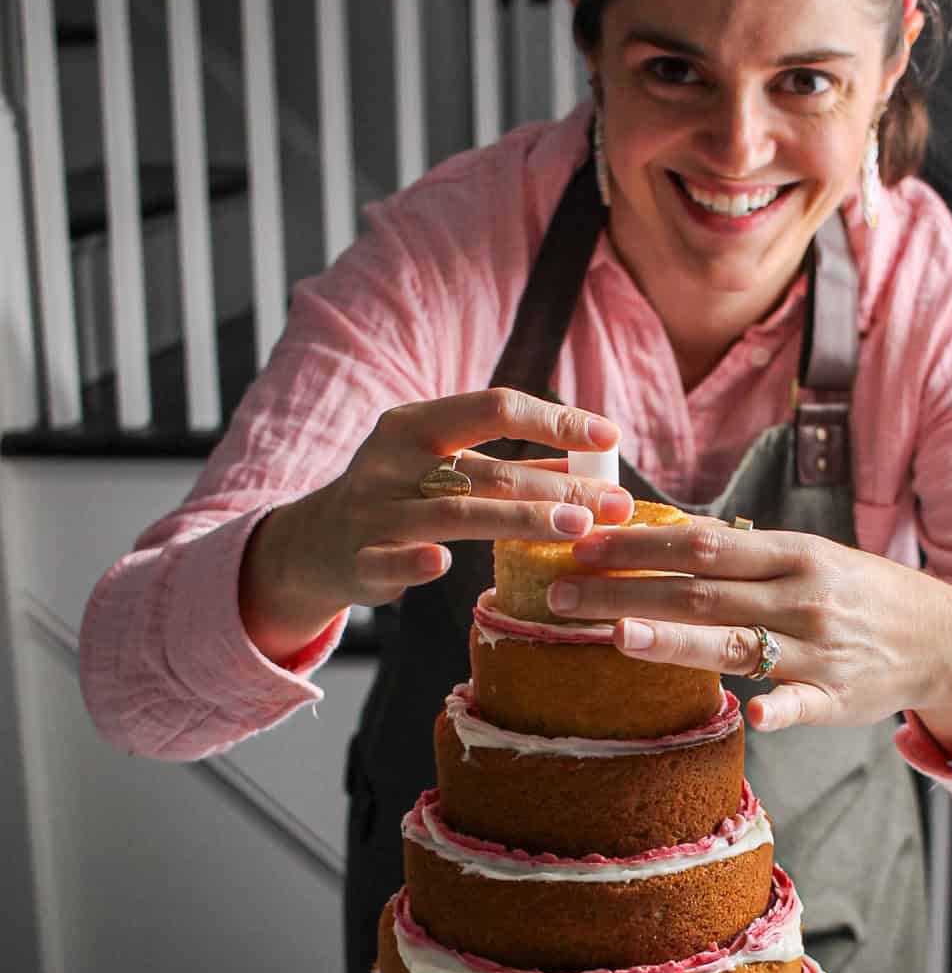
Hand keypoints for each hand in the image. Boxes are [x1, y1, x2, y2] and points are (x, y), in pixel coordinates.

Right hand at [240, 388, 631, 660]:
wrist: (317, 544)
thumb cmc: (401, 497)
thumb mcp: (445, 468)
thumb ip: (509, 467)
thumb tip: (594, 469)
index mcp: (416, 424)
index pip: (494, 407)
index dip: (555, 421)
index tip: (609, 437)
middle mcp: (391, 460)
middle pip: (487, 469)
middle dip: (556, 486)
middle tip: (613, 504)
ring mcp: (373, 510)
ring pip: (453, 514)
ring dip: (518, 520)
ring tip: (575, 528)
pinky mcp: (359, 561)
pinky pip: (390, 561)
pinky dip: (416, 562)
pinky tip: (445, 565)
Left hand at [548, 518, 951, 762]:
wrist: (940, 636)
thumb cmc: (855, 592)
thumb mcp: (805, 558)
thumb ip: (740, 557)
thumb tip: (662, 542)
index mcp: (790, 555)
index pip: (699, 545)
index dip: (639, 545)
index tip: (582, 544)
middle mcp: (800, 596)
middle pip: (701, 592)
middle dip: (626, 592)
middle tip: (561, 595)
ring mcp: (819, 649)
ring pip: (738, 643)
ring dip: (677, 641)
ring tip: (617, 636)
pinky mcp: (838, 698)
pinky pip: (806, 705)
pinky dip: (782, 708)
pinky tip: (753, 714)